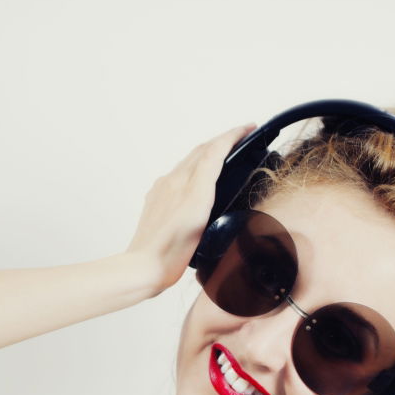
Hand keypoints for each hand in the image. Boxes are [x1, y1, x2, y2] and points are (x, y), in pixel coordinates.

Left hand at [123, 121, 256, 297]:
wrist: (145, 266)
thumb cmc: (172, 250)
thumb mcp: (199, 212)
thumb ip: (207, 177)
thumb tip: (216, 151)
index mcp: (187, 183)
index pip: (214, 149)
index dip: (233, 135)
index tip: (249, 127)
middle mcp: (173, 182)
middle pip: (201, 151)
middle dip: (223, 140)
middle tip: (241, 137)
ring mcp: (163, 191)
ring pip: (189, 162)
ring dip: (208, 153)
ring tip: (224, 154)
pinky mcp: (157, 202)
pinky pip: (178, 176)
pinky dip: (194, 169)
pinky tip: (197, 179)